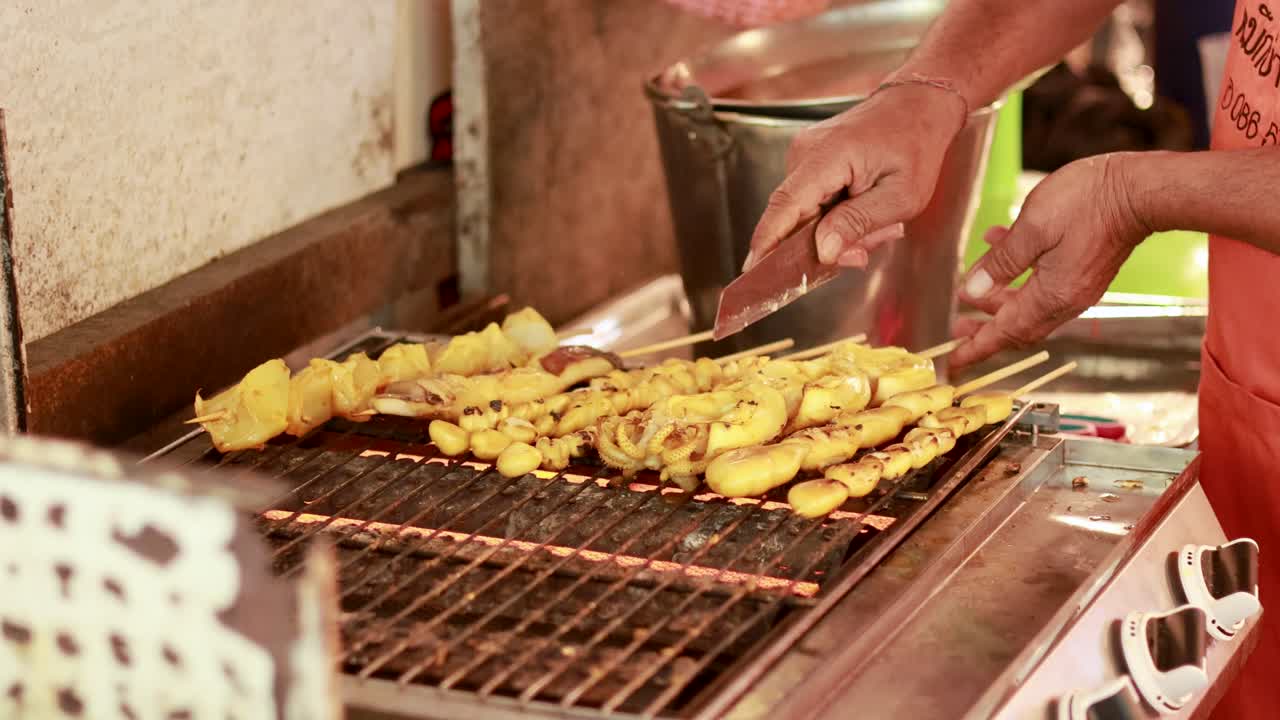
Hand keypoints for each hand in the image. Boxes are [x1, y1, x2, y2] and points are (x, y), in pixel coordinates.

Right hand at [744, 83, 966, 270]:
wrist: (918, 104)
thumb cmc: (916, 145)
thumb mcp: (901, 196)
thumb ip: (858, 223)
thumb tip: (822, 251)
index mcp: (828, 156)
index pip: (785, 206)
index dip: (767, 241)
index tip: (753, 272)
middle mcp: (805, 153)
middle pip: (795, 217)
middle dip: (825, 244)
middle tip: (865, 249)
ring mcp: (804, 155)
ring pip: (805, 214)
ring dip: (837, 230)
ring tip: (877, 223)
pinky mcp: (810, 160)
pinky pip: (812, 202)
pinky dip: (836, 216)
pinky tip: (864, 210)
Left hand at [951, 153, 1150, 368]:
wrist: (1141, 190)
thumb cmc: (1087, 202)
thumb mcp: (1031, 228)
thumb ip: (1000, 262)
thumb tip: (971, 291)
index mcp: (1051, 296)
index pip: (1005, 333)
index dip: (976, 348)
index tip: (954, 361)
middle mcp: (1066, 301)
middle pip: (1018, 326)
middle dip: (985, 327)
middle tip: (958, 323)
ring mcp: (1079, 288)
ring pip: (1030, 306)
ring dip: (1000, 299)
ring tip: (973, 285)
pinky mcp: (1086, 273)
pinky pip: (1045, 286)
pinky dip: (1020, 277)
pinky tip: (1001, 245)